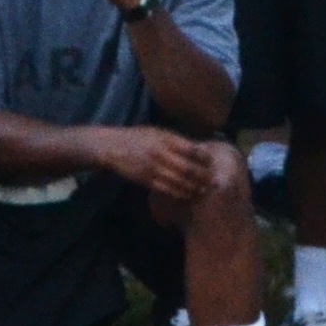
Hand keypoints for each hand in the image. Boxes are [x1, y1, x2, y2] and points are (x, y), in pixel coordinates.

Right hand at [99, 124, 219, 202]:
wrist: (112, 147)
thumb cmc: (137, 137)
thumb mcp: (156, 131)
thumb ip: (174, 139)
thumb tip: (196, 148)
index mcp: (165, 138)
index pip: (191, 149)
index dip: (205, 158)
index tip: (213, 163)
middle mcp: (160, 153)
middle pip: (187, 168)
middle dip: (202, 176)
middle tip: (212, 181)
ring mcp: (152, 167)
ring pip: (178, 181)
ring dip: (192, 187)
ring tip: (202, 190)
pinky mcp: (145, 179)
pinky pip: (165, 189)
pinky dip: (178, 193)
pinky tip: (186, 194)